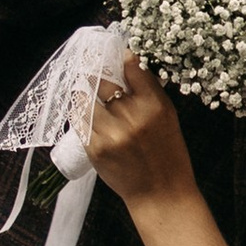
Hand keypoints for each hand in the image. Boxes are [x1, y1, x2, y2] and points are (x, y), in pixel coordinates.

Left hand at [83, 52, 196, 209]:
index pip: (129, 65)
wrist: (161, 193)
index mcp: (154, 104)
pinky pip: (78, 118)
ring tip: (85, 86)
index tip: (112, 52)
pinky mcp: (94, 146)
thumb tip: (126, 63)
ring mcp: (110, 132)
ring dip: (83, 88)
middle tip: (92, 65)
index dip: (118, 56)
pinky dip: (78, 109)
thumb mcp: (167, 115)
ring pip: (84, 95)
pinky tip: (83, 107)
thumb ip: (147, 90)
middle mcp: (131, 115)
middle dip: (95, 68)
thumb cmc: (167, 153)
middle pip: (101, 77)